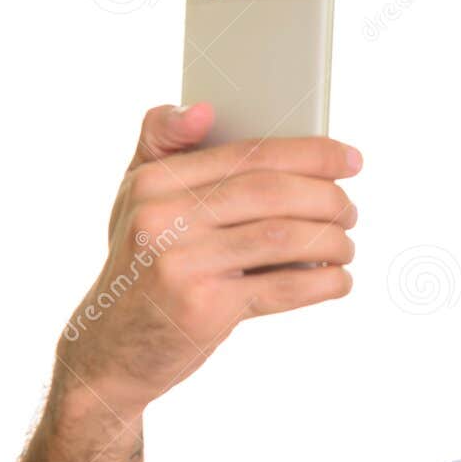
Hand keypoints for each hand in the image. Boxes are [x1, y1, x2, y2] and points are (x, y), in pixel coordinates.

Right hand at [53, 102, 361, 418]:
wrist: (109, 352)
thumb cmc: (139, 271)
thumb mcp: (134, 203)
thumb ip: (163, 148)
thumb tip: (204, 109)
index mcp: (152, 182)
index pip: (246, 154)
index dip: (309, 153)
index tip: (349, 159)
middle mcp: (162, 217)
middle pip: (269, 191)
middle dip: (326, 198)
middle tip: (350, 210)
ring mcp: (182, 263)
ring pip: (282, 236)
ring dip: (331, 240)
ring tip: (346, 246)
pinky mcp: (203, 307)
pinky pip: (281, 286)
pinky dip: (322, 282)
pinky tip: (338, 280)